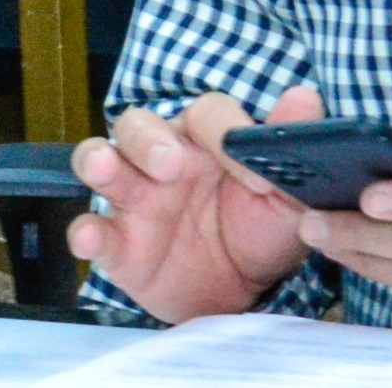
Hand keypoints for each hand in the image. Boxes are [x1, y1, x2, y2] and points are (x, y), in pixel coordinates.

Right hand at [70, 82, 327, 320]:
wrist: (239, 295)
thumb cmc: (257, 233)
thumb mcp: (285, 199)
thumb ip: (289, 148)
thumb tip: (306, 97)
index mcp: (204, 143)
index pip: (206, 116)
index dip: (227, 135)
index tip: (256, 180)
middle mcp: (160, 160)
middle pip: (138, 125)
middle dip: (148, 139)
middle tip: (169, 164)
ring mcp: (133, 200)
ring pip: (101, 161)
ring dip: (100, 161)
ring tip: (106, 169)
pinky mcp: (116, 243)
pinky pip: (91, 228)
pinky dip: (85, 231)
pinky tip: (89, 238)